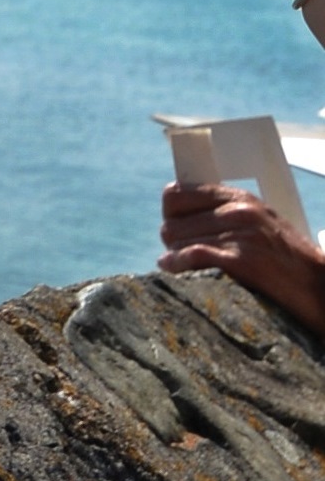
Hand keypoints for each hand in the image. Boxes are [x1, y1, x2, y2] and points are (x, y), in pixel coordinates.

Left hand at [162, 182, 324, 331]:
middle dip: (174, 243)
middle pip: (170, 223)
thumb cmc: (286, 261)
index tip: (180, 232)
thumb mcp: (256, 226)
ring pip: (175, 240)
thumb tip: (172, 226)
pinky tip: (181, 272)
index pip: (175, 194)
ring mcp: (240, 234)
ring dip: (177, 258)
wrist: (321, 287)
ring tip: (194, 268)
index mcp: (240, 199)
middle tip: (188, 257)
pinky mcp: (242, 259)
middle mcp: (238, 212)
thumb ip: (220, 217)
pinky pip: (191, 255)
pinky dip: (179, 265)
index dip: (171, 216)